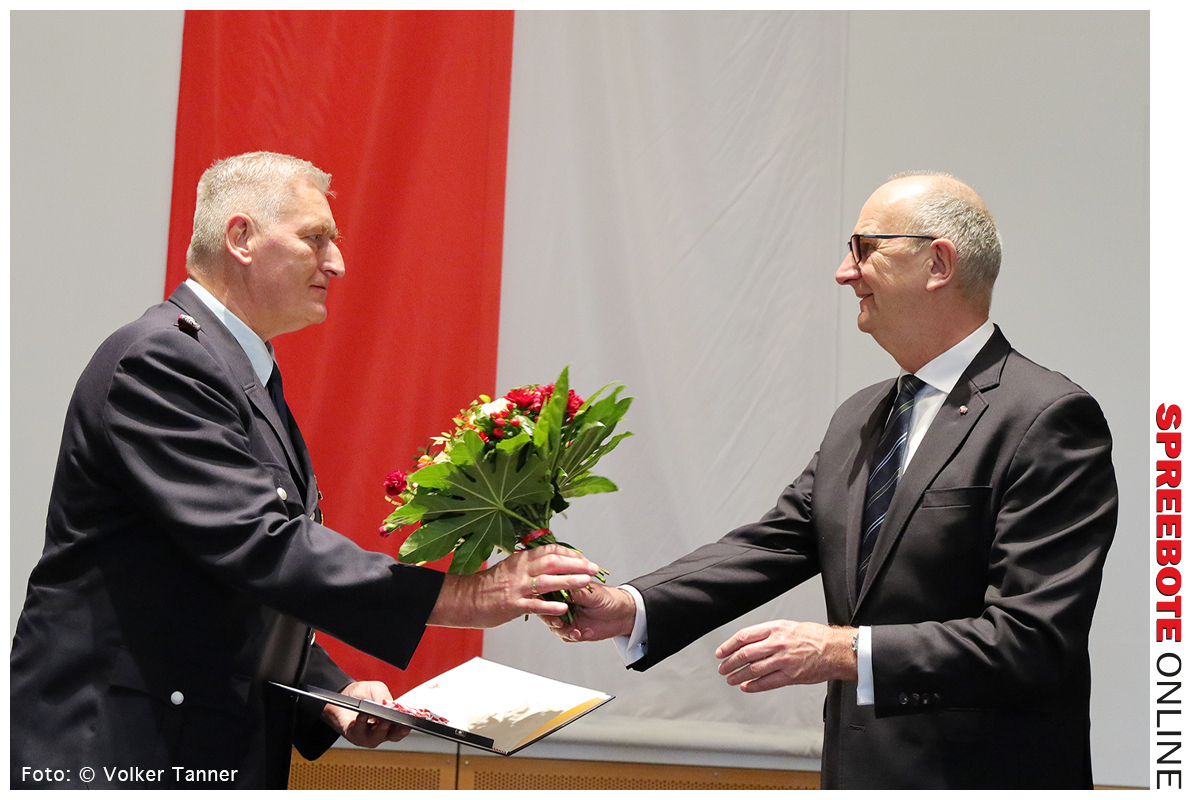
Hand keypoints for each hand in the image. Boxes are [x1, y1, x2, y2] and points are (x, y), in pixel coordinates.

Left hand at [321, 680, 410, 747]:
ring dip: (381, 727)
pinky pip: (359, 732)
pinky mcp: (353, 735)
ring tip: (382, 718)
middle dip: (398, 730)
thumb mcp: (376, 689)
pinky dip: (362, 723)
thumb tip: (392, 706)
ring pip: (378, 736)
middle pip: (394, 735)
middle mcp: (381, 731)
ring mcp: (367, 735)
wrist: (340, 695)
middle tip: (401, 722)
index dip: (408, 725)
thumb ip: (385, 696)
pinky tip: (363, 715)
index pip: (403, 727)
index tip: (412, 720)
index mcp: (390, 721)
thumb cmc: (360, 694)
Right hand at [427, 544, 599, 627]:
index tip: (584, 558)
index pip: (550, 549)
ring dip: (569, 581)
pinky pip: (534, 605)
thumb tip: (546, 561)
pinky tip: (564, 608)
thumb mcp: (508, 568)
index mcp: (520, 558)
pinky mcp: (512, 605)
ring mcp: (516, 587)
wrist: (464, 599)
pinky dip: (550, 606)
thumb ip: (527, 564)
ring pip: (547, 581)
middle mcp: (520, 569)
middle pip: (553, 562)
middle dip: (576, 564)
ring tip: (586, 583)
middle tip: (594, 569)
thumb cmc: (487, 586)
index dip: (570, 553)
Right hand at [542, 583, 635, 641]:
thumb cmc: (609, 599)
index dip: (545, 599)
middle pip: (547, 611)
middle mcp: (564, 604)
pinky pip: (566, 636)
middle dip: (551, 618)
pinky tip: (584, 634)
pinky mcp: (573, 630)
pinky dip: (573, 636)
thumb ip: (576, 592)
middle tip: (559, 622)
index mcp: (566, 590)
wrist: (623, 614)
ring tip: (574, 632)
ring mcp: (567, 618)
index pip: (548, 593)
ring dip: (563, 630)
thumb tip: (561, 586)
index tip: (549, 605)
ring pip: (554, 626)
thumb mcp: (593, 594)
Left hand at [715, 621, 856, 691]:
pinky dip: (754, 686)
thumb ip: (768, 634)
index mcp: (775, 629)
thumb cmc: (815, 637)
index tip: (721, 652)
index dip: (728, 645)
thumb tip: (749, 642)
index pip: (744, 636)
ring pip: (753, 670)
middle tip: (722, 668)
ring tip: (730, 679)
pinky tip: (746, 687)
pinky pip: (767, 682)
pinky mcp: (791, 676)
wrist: (836, 649)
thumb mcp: (788, 626)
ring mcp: (783, 661)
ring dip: (738, 676)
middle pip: (745, 654)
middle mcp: (777, 644)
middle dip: (730, 663)